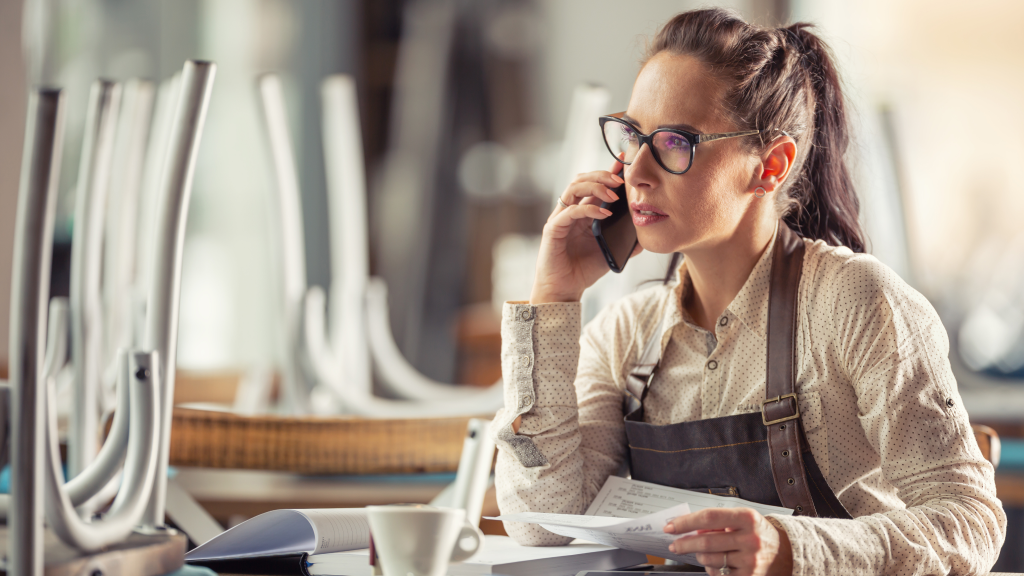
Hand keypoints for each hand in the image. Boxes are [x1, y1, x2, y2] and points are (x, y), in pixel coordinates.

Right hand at [530, 159, 642, 303]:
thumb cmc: (584, 270)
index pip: (594, 184)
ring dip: (595, 186)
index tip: (624, 163)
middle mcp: (570, 211)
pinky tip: (605, 213)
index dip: (608, 172)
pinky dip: (589, 208)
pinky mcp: (553, 228)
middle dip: (602, 175)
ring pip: (574, 188)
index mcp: (583, 212)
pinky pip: (570, 211)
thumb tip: (646, 234)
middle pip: (582, 179)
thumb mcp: (611, 252)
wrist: (565, 289)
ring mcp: (560, 218)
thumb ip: (626, 242)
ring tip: (614, 195)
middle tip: (621, 180)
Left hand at [664, 508, 792, 575]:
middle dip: (684, 543)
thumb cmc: (756, 533)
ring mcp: (750, 560)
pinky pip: (718, 574)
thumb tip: (689, 529)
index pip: (709, 518)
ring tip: (702, 552)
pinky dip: (710, 569)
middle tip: (674, 544)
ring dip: (699, 556)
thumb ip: (717, 522)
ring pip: (709, 559)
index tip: (670, 526)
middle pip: (706, 541)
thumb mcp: (741, 519)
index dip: (685, 522)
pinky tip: (714, 563)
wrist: (784, 553)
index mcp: (747, 518)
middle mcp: (750, 539)